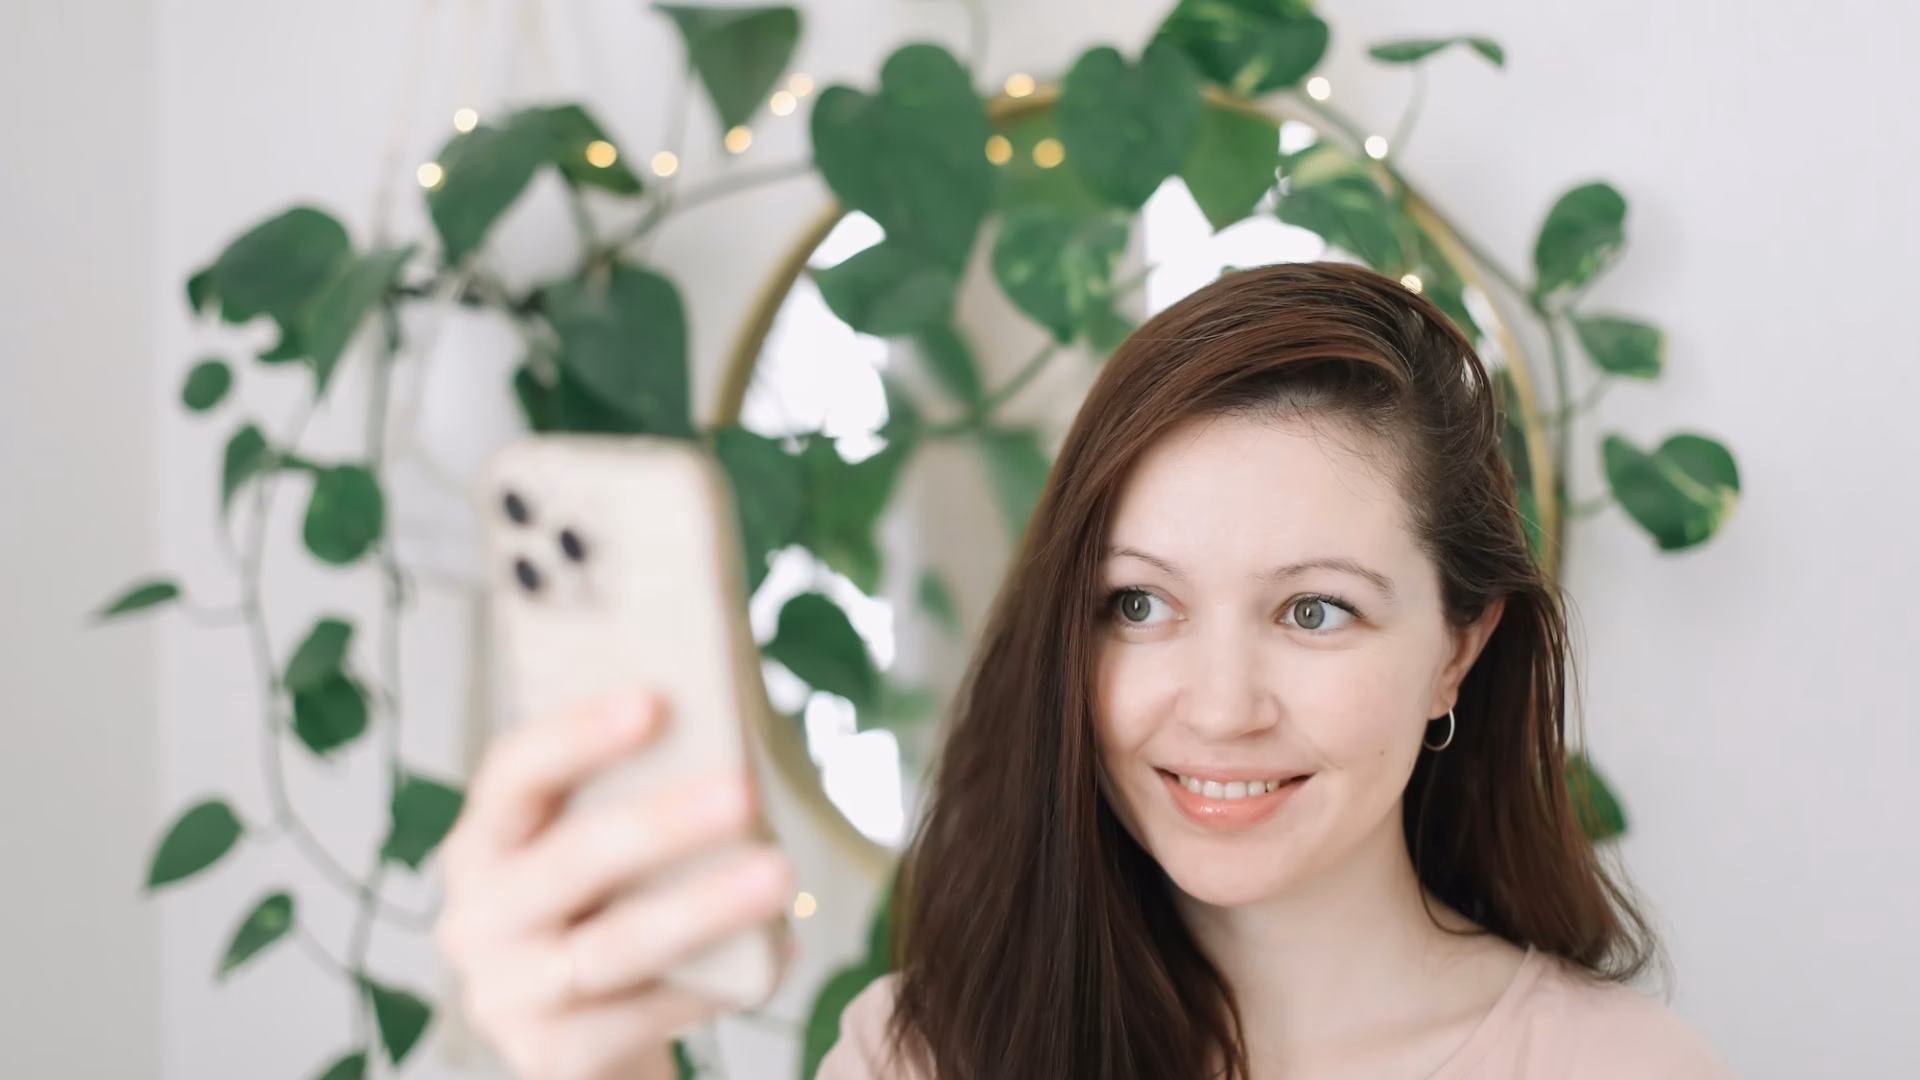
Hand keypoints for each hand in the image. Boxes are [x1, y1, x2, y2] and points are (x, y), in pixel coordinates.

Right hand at [435, 688, 794, 1079]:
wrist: (584, 1031)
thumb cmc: (607, 908)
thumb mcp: (597, 845)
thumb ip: (635, 797)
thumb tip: (733, 742)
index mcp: (484, 841)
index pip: (514, 774)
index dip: (577, 735)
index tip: (653, 701)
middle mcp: (476, 916)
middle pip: (570, 860)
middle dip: (661, 823)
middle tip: (743, 790)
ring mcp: (506, 992)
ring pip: (614, 945)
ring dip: (703, 907)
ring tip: (778, 873)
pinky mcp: (549, 1053)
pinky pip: (643, 1013)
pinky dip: (714, 982)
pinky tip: (774, 952)